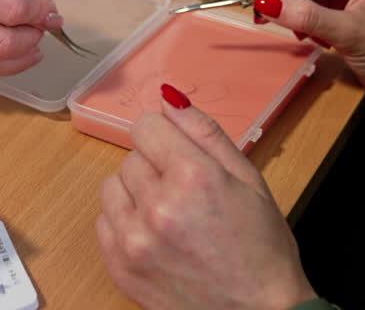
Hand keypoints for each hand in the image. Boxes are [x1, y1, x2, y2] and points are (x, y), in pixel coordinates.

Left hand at [96, 85, 315, 309]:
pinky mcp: (119, 267)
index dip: (165, 139)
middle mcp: (157, 207)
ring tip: (169, 216)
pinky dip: (124, 225)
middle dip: (156, 168)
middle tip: (187, 196)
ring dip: (135, 195)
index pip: (146, 127)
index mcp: (194, 178)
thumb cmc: (261, 248)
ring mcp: (134, 241)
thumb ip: (205, 132)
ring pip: (112, 186)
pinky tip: (156, 238)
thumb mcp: (248, 179)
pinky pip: (103, 222)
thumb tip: (168, 97)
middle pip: (131, 157)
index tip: (180, 156)